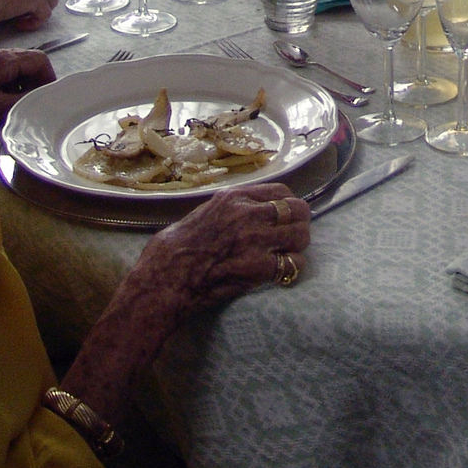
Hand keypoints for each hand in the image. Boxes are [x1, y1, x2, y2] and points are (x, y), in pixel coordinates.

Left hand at [0, 47, 52, 130]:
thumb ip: (24, 100)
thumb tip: (42, 98)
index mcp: (1, 60)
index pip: (38, 59)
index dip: (48, 76)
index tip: (48, 94)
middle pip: (26, 59)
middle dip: (34, 79)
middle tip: (34, 99)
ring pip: (12, 63)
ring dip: (20, 81)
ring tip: (17, 102)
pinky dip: (6, 80)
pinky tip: (0, 98)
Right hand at [129, 182, 312, 319]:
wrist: (167, 275)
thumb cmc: (180, 245)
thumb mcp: (206, 211)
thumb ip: (233, 207)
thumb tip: (256, 208)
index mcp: (234, 197)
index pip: (281, 192)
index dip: (290, 204)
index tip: (288, 215)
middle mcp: (247, 213)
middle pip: (297, 210)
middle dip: (300, 223)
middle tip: (294, 236)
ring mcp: (254, 239)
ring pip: (300, 235)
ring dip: (298, 246)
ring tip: (289, 254)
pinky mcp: (257, 266)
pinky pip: (292, 263)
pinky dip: (292, 268)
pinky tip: (282, 271)